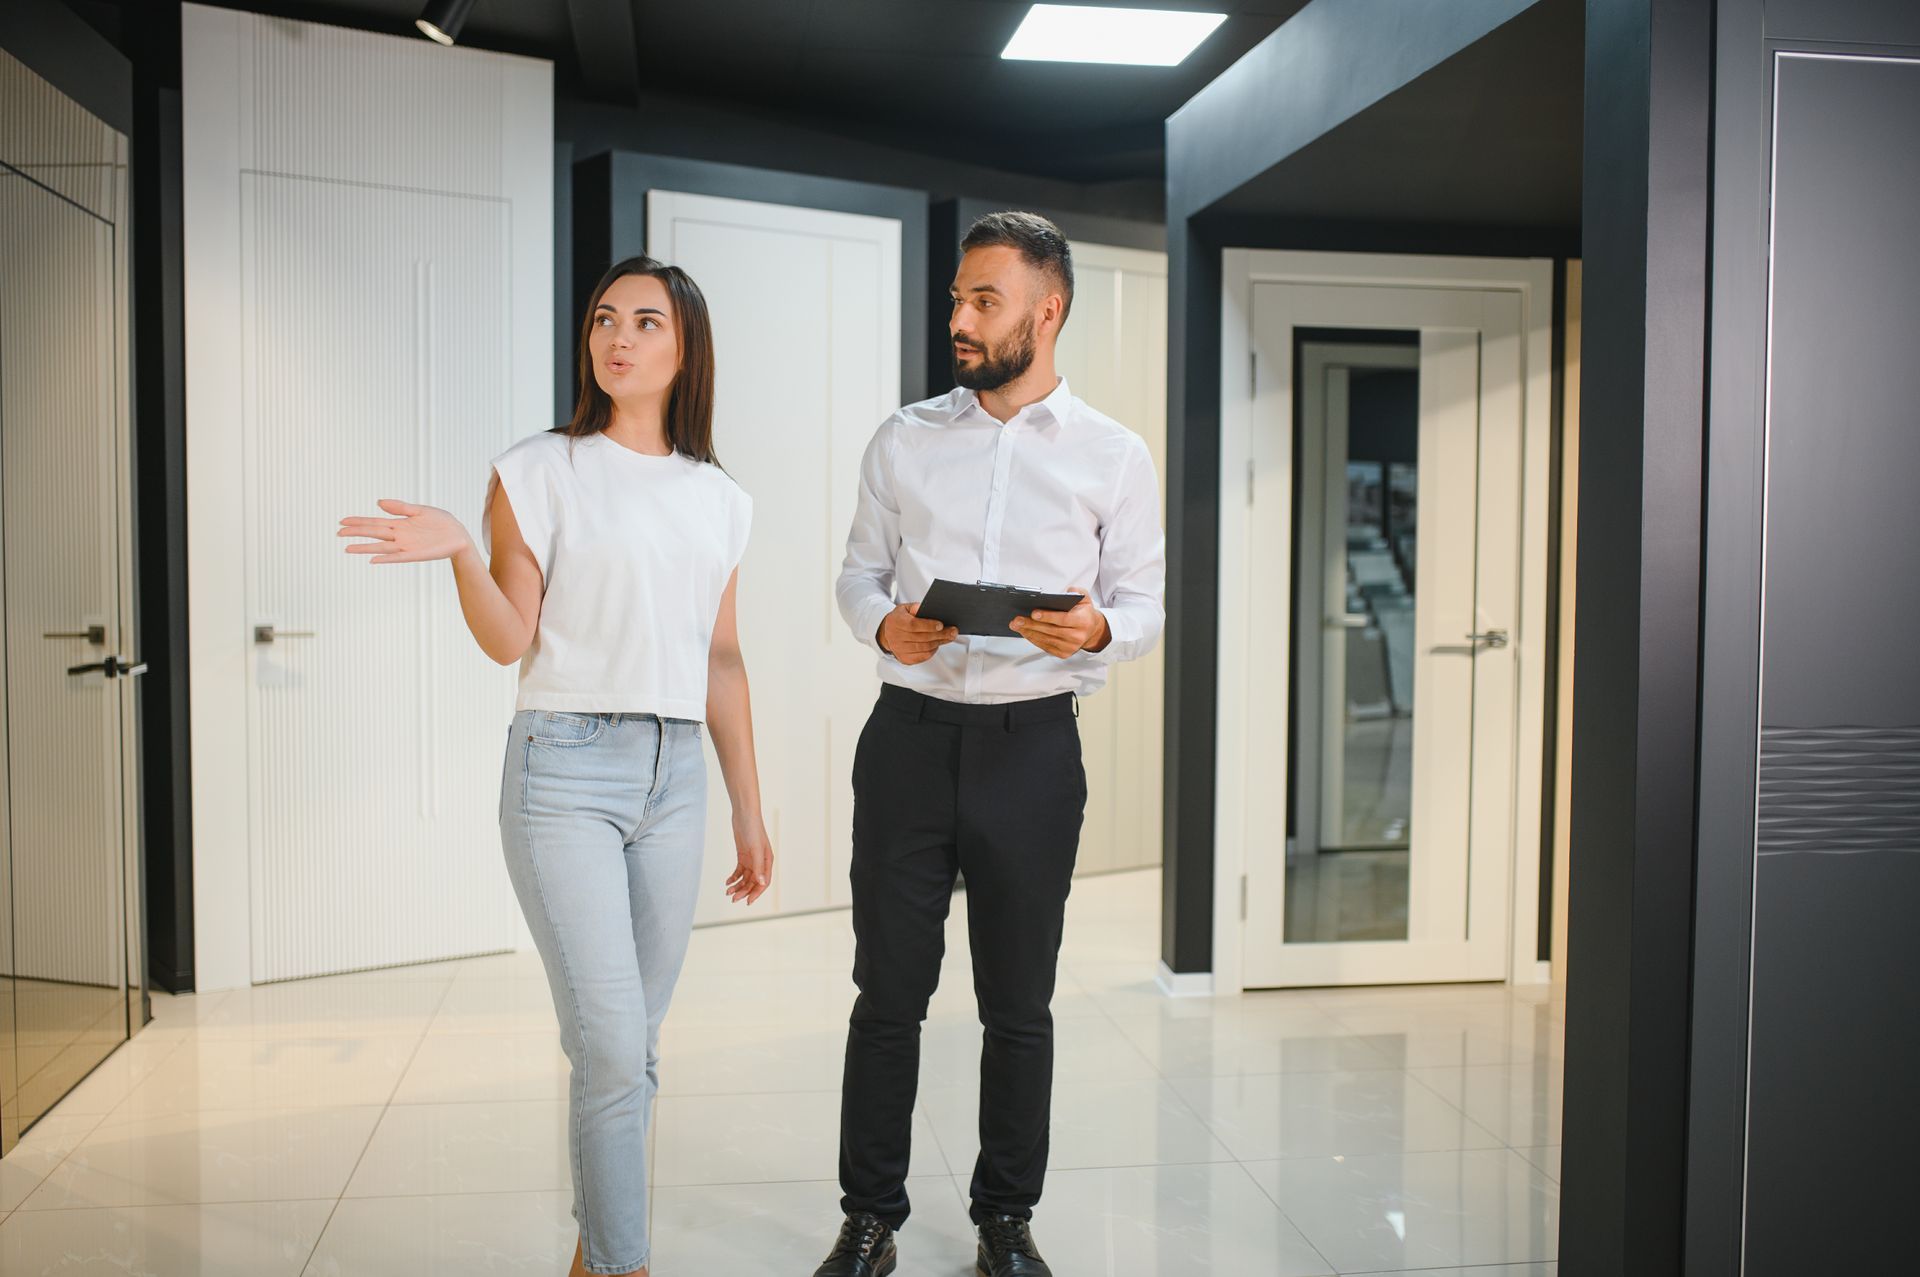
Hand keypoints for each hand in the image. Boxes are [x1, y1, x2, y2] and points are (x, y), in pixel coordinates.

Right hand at [338, 500, 472, 563]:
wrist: (459, 535)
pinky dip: (385, 558)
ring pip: (381, 547)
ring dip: (365, 548)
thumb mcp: (420, 510)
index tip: (342, 521)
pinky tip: (373, 559)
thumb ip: (400, 507)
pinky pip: (398, 558)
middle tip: (338, 532)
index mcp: (400, 524)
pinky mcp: (416, 554)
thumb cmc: (442, 523)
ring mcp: (406, 546)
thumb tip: (378, 502)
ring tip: (348, 548)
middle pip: (373, 533)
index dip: (359, 522)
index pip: (374, 522)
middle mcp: (400, 536)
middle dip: (356, 532)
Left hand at [725, 809, 772, 904]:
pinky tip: (727, 882)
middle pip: (753, 882)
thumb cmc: (753, 829)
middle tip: (733, 899)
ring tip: (728, 892)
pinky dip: (733, 877)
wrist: (744, 814)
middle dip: (744, 891)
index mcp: (768, 861)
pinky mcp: (743, 855)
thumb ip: (758, 867)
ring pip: (745, 878)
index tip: (747, 902)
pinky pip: (739, 871)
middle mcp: (761, 862)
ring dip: (737, 886)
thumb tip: (761, 883)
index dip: (756, 893)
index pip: (764, 882)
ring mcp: (751, 859)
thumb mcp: (755, 849)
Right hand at [877, 602, 958, 664]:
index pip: (913, 625)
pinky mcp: (904, 659)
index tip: (941, 625)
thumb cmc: (900, 618)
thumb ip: (915, 607)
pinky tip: (938, 643)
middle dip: (940, 635)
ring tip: (949, 636)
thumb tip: (924, 608)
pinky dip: (933, 650)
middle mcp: (895, 637)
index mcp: (895, 622)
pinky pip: (923, 656)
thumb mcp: (905, 608)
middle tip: (953, 631)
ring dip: (939, 642)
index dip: (928, 625)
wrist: (887, 633)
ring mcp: (899, 650)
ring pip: (923, 648)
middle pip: (921, 638)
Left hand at [1010, 589, 1108, 657]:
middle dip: (1032, 624)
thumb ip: (1077, 592)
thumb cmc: (1084, 613)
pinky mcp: (1063, 654)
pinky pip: (1045, 646)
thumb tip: (1066, 592)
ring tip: (1017, 625)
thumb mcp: (1085, 598)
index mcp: (1083, 621)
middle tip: (1018, 619)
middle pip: (1051, 630)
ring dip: (1029, 632)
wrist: (1091, 630)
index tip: (1034, 613)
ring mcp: (1070, 647)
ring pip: (1046, 639)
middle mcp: (1077, 636)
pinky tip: (1024, 632)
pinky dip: (1033, 638)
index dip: (1048, 616)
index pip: (1063, 619)